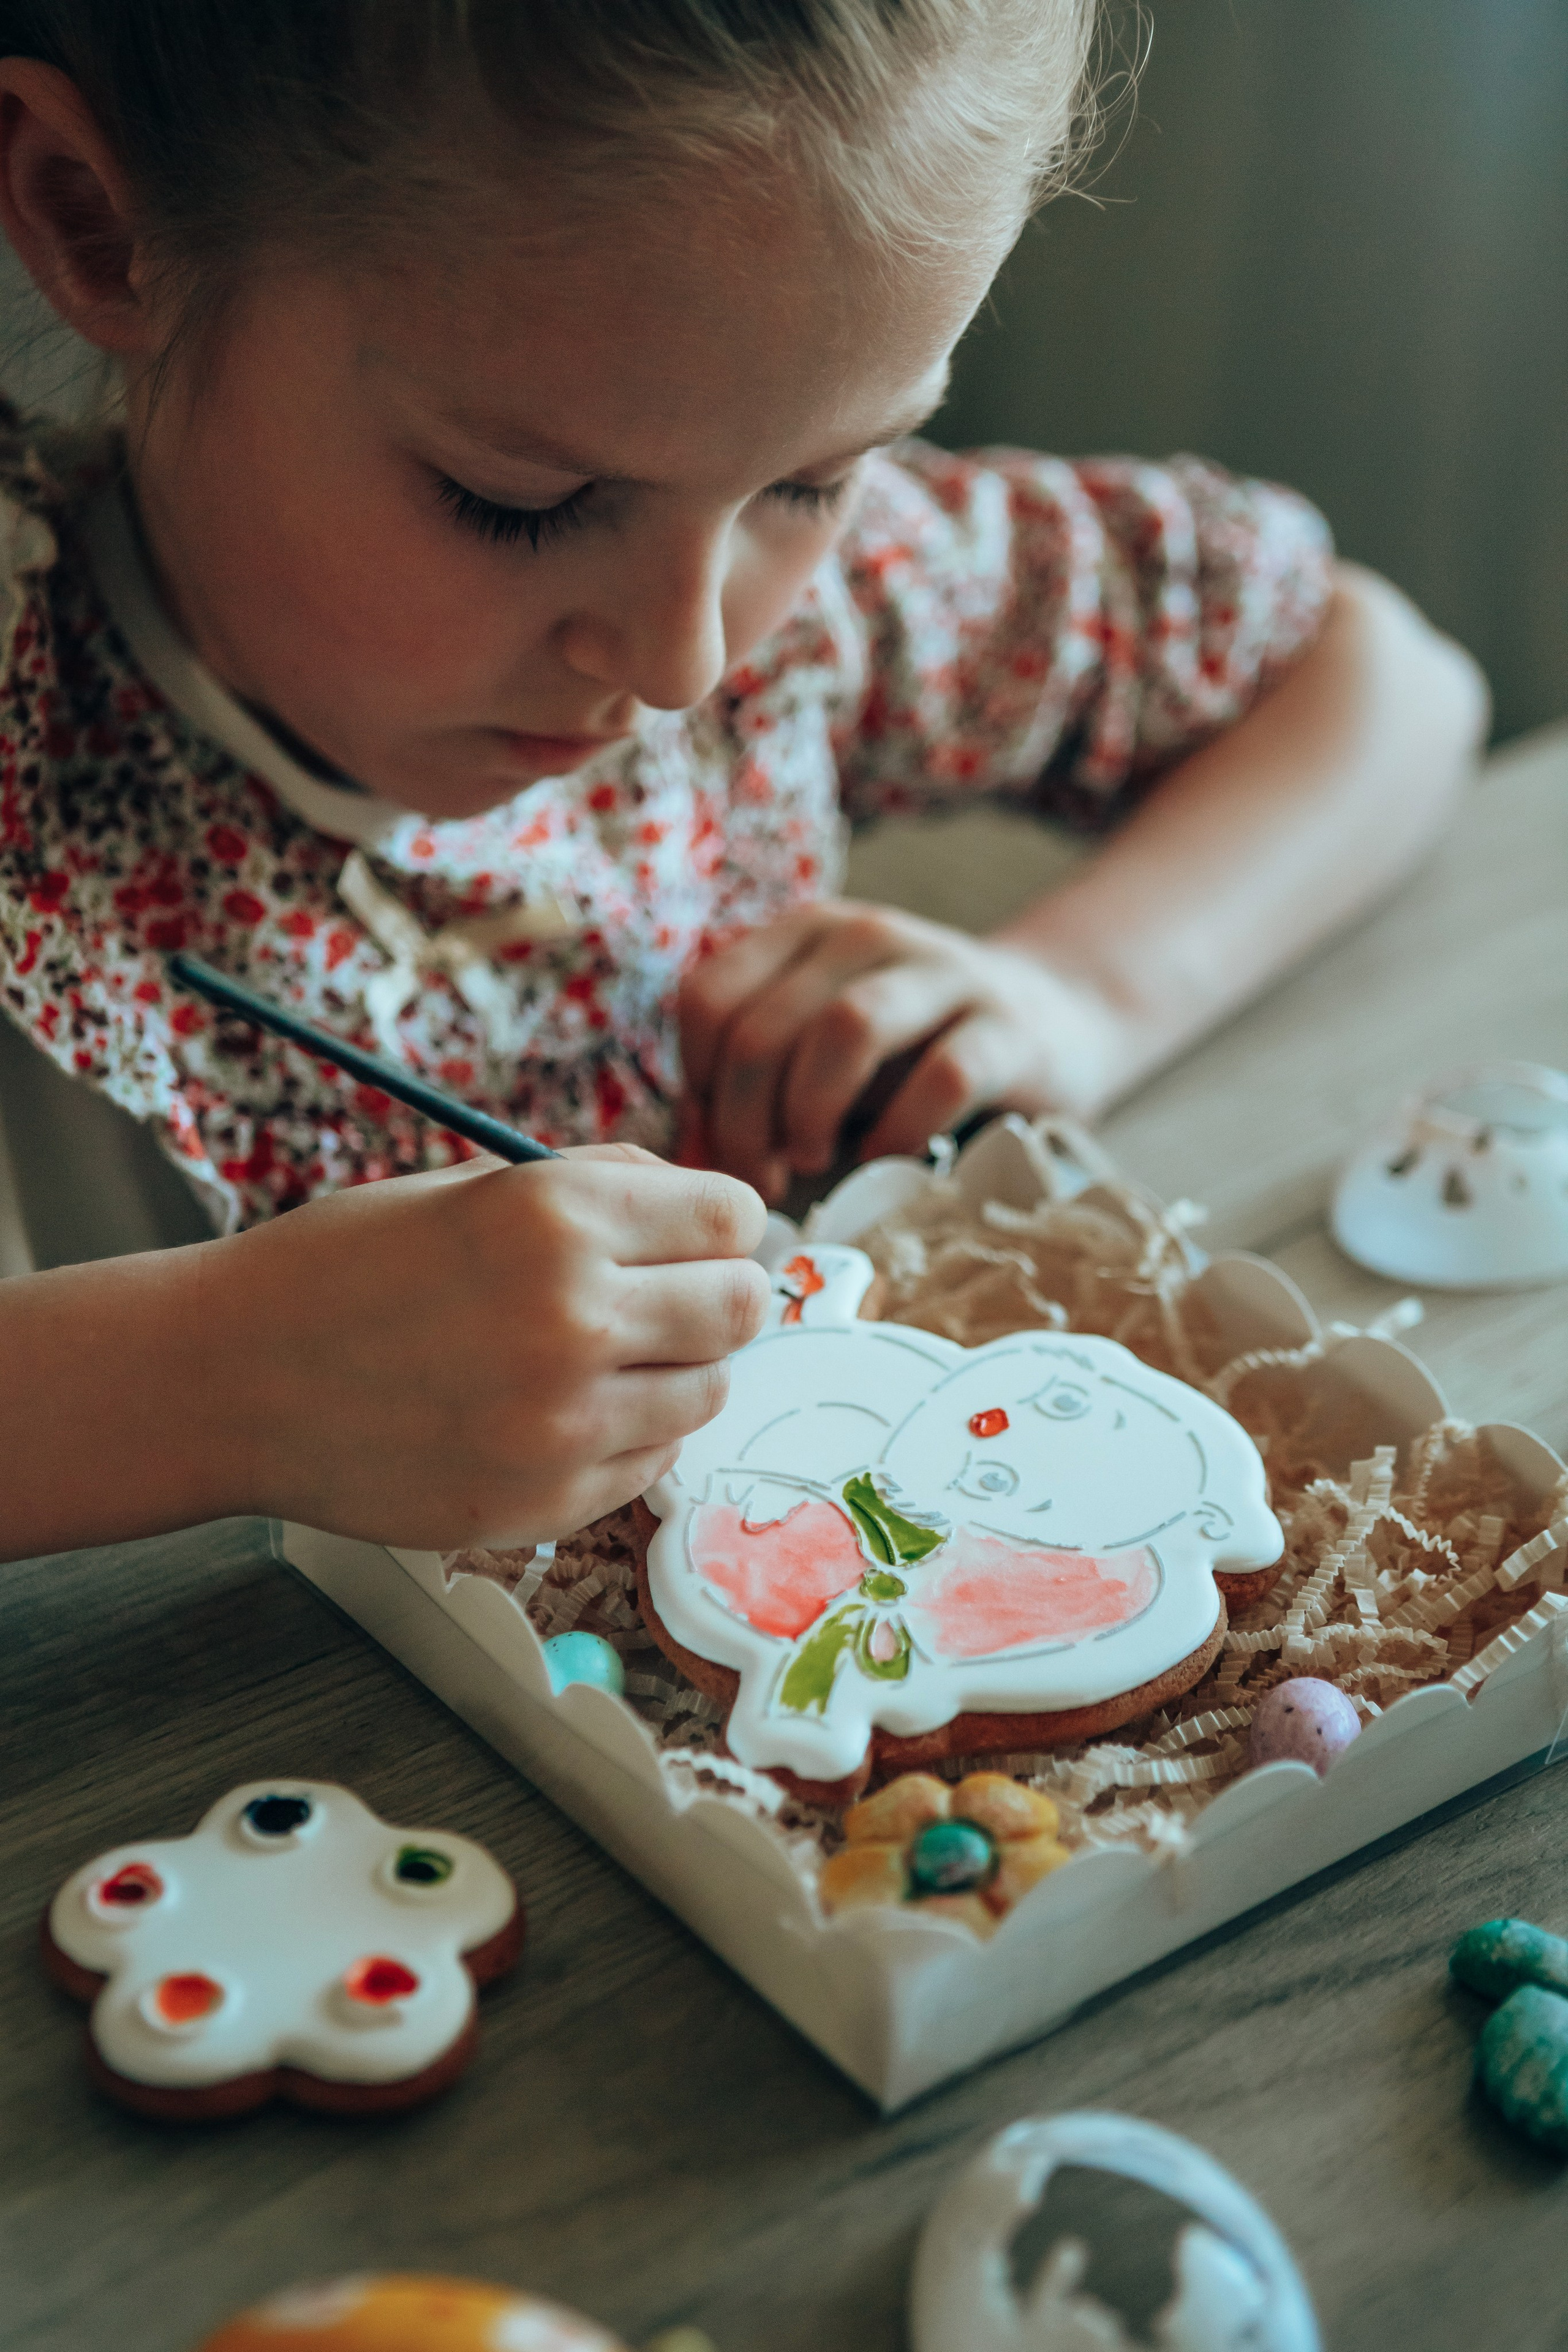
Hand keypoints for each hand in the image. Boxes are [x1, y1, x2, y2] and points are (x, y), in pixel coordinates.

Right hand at [214, 1145, 768, 1548]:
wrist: (230, 1381)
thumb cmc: (346, 1267)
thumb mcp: (473, 1185)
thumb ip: (602, 1188)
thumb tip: (718, 1211)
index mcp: (555, 1217)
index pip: (736, 1217)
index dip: (718, 1224)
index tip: (690, 1237)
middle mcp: (573, 1319)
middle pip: (742, 1307)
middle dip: (713, 1294)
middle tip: (661, 1298)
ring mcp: (564, 1424)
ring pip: (710, 1391)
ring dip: (674, 1368)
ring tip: (596, 1355)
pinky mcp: (546, 1503)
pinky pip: (654, 1460)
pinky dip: (629, 1432)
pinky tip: (557, 1409)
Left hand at [679, 902, 1130, 1198]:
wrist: (1053, 1024)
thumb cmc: (910, 1054)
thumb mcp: (818, 1049)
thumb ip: (750, 1086)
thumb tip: (683, 1163)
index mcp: (804, 934)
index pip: (708, 998)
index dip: (697, 1086)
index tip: (717, 1146)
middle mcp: (866, 936)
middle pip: (765, 1026)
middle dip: (744, 1121)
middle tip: (758, 1178)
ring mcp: (942, 974)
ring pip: (846, 1030)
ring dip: (811, 1113)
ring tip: (812, 1161)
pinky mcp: (1005, 1027)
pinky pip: (940, 1077)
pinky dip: (899, 1131)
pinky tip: (886, 1157)